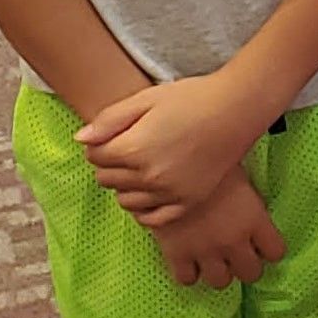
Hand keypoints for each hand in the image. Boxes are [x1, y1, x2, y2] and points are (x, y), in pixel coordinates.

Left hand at [78, 73, 252, 218]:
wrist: (235, 111)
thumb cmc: (191, 98)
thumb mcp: (146, 99)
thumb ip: (110, 120)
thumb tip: (82, 139)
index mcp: (133, 149)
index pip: (94, 156)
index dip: (100, 143)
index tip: (115, 134)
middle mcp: (148, 177)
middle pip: (106, 180)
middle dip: (110, 164)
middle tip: (129, 148)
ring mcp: (169, 193)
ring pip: (125, 201)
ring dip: (125, 186)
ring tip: (142, 166)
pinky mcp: (187, 202)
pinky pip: (152, 219)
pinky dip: (144, 208)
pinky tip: (151, 191)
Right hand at [150, 166, 285, 289]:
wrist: (167, 162)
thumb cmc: (206, 158)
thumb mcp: (238, 174)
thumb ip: (248, 200)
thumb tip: (251, 207)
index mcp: (254, 218)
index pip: (276, 251)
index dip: (269, 248)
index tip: (261, 242)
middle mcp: (234, 240)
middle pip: (251, 273)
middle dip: (246, 265)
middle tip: (237, 252)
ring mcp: (205, 250)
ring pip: (221, 282)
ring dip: (218, 271)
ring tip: (212, 257)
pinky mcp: (177, 254)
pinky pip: (187, 279)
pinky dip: (188, 271)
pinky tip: (188, 257)